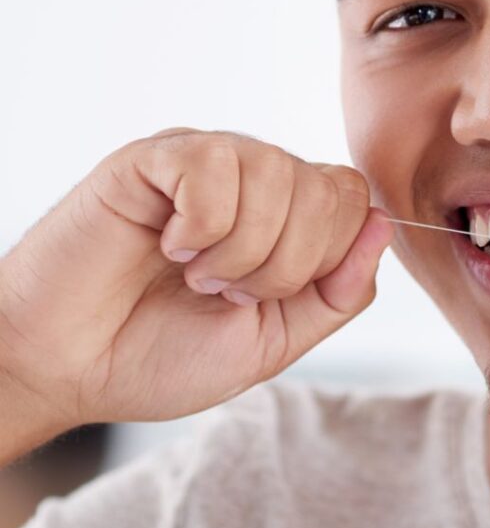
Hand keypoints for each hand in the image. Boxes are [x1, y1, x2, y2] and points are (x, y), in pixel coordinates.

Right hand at [0, 127, 392, 433]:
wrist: (67, 370)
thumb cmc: (162, 354)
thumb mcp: (275, 341)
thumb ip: (339, 292)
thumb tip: (384, 225)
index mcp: (289, 215)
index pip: (355, 200)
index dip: (324, 260)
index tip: (265, 298)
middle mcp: (255, 179)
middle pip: (328, 188)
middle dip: (283, 265)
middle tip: (223, 291)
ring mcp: (206, 162)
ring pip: (277, 174)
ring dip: (238, 250)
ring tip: (194, 273)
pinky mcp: (155, 157)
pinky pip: (214, 164)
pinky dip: (199, 225)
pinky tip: (168, 244)